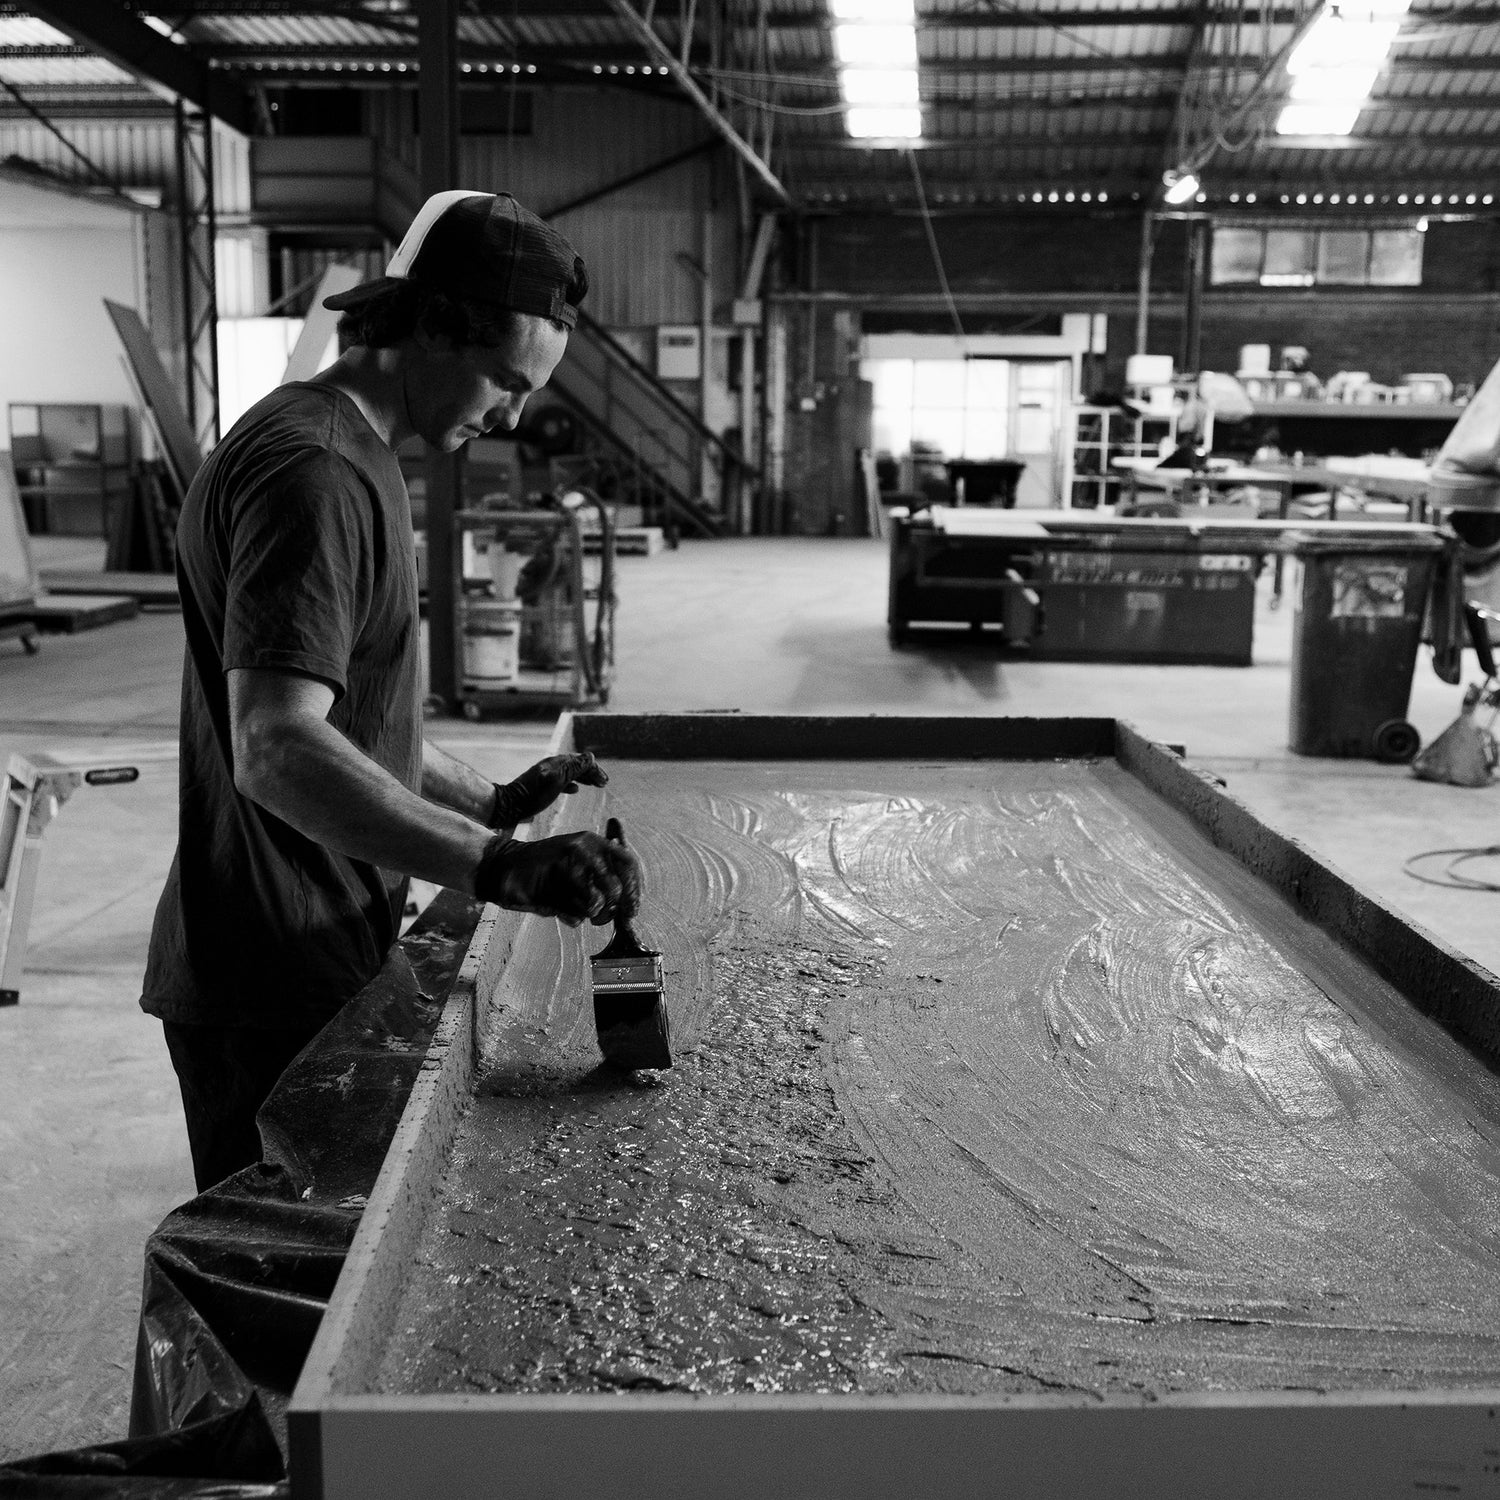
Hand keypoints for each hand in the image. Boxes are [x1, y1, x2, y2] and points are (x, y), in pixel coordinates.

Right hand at [474, 830, 639, 926]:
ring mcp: (564, 866)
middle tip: (600, 917)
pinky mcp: (549, 886)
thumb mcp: (579, 858)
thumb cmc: (550, 868)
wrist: (507, 865)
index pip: (628, 862)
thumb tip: (633, 895)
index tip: (633, 908)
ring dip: (586, 914)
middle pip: (614, 889)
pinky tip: (558, 906)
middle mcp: (582, 850)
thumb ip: (605, 870)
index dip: (635, 888)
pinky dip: (570, 917)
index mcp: (593, 841)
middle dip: (610, 909)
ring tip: (572, 906)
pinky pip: (574, 914)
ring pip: (594, 905)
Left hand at [489, 752, 606, 827]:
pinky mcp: (540, 785)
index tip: (605, 782)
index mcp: (557, 763)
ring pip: (570, 772)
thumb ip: (574, 769)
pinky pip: (561, 780)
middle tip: (603, 783)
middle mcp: (551, 766)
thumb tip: (591, 757)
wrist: (508, 806)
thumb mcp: (557, 781)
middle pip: (576, 765)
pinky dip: (572, 783)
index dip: (595, 770)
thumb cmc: (533, 796)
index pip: (582, 761)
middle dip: (591, 772)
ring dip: (584, 777)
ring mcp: (545, 775)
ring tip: (594, 785)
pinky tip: (575, 790)